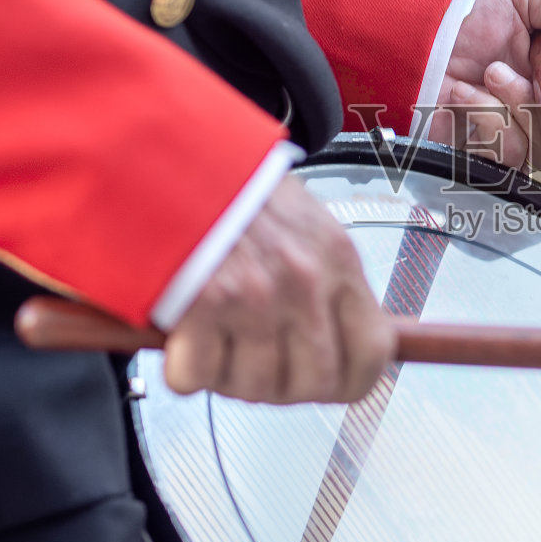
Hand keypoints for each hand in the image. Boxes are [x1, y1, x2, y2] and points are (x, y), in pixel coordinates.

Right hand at [162, 177, 392, 403]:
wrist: (167, 154)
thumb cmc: (232, 187)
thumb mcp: (304, 222)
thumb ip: (325, 280)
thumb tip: (336, 340)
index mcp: (337, 260)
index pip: (372, 354)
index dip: (349, 382)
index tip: (328, 384)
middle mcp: (304, 282)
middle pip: (314, 383)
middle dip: (282, 387)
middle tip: (256, 363)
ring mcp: (256, 298)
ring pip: (255, 387)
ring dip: (229, 375)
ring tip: (216, 339)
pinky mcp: (201, 307)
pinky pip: (196, 377)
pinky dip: (183, 369)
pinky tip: (184, 337)